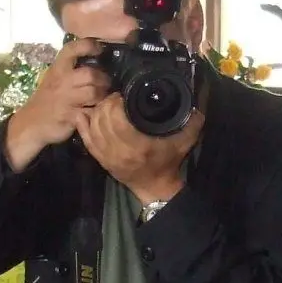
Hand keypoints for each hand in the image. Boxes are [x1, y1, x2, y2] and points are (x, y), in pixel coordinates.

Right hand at [3, 38, 108, 171]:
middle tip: (106, 85)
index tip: (99, 49)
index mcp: (57, 69)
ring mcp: (66, 99)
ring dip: (102, 96)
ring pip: (93, 92)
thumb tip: (95, 63)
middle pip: (90, 74)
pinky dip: (96, 113)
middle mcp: (62, 81)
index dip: (88, 45)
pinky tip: (95, 113)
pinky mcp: (70, 116)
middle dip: (103, 79)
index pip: (72, 49)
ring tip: (102, 99)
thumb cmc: (46, 100)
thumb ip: (70, 70)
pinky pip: (90, 112)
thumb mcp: (53, 79)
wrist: (31, 124)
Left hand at [75, 94, 204, 205]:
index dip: (116, 102)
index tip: (123, 94)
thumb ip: (193, 121)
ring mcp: (107, 157)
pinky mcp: (101, 160)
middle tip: (114, 97)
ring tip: (105, 104)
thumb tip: (198, 102)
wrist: (156, 188)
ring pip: (92, 127)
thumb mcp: (185, 141)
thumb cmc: (169, 162)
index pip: (116, 117)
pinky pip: (86, 139)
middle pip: (102, 119)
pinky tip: (86, 113)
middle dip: (106, 103)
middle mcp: (119, 151)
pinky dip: (84, 124)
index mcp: (138, 145)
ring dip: (96, 111)